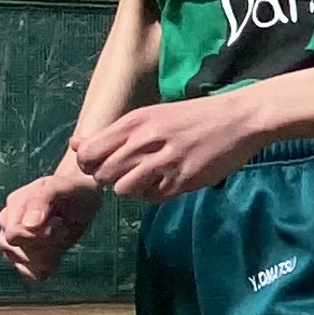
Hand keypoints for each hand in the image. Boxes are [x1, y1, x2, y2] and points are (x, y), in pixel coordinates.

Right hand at [0, 170, 103, 283]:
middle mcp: (9, 224)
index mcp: (14, 205)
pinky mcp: (27, 256)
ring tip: (60, 237)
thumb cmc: (70, 190)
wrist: (82, 196)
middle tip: (63, 227)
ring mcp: (16, 242)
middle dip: (46, 244)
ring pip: (24, 264)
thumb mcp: (59, 187)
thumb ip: (41, 201)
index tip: (59, 221)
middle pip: (17, 252)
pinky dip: (46, 268)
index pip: (14, 235)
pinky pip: (31, 274)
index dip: (39, 235)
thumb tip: (28, 226)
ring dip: (48, 255)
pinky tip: (56, 255)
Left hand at [72, 92, 270, 201]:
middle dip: (110, 179)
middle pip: (104, 174)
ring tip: (148, 179)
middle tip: (128, 173)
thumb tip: (75, 145)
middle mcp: (147, 140)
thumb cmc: (191, 118)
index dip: (89, 164)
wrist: (238, 118)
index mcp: (135, 121)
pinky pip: (153, 197)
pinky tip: (167, 181)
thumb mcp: (149, 117)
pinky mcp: (184, 179)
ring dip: (132, 189)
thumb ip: (113, 134)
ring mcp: (166, 160)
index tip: (102, 165)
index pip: (89, 152)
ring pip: (125, 189)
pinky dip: (155, 194)